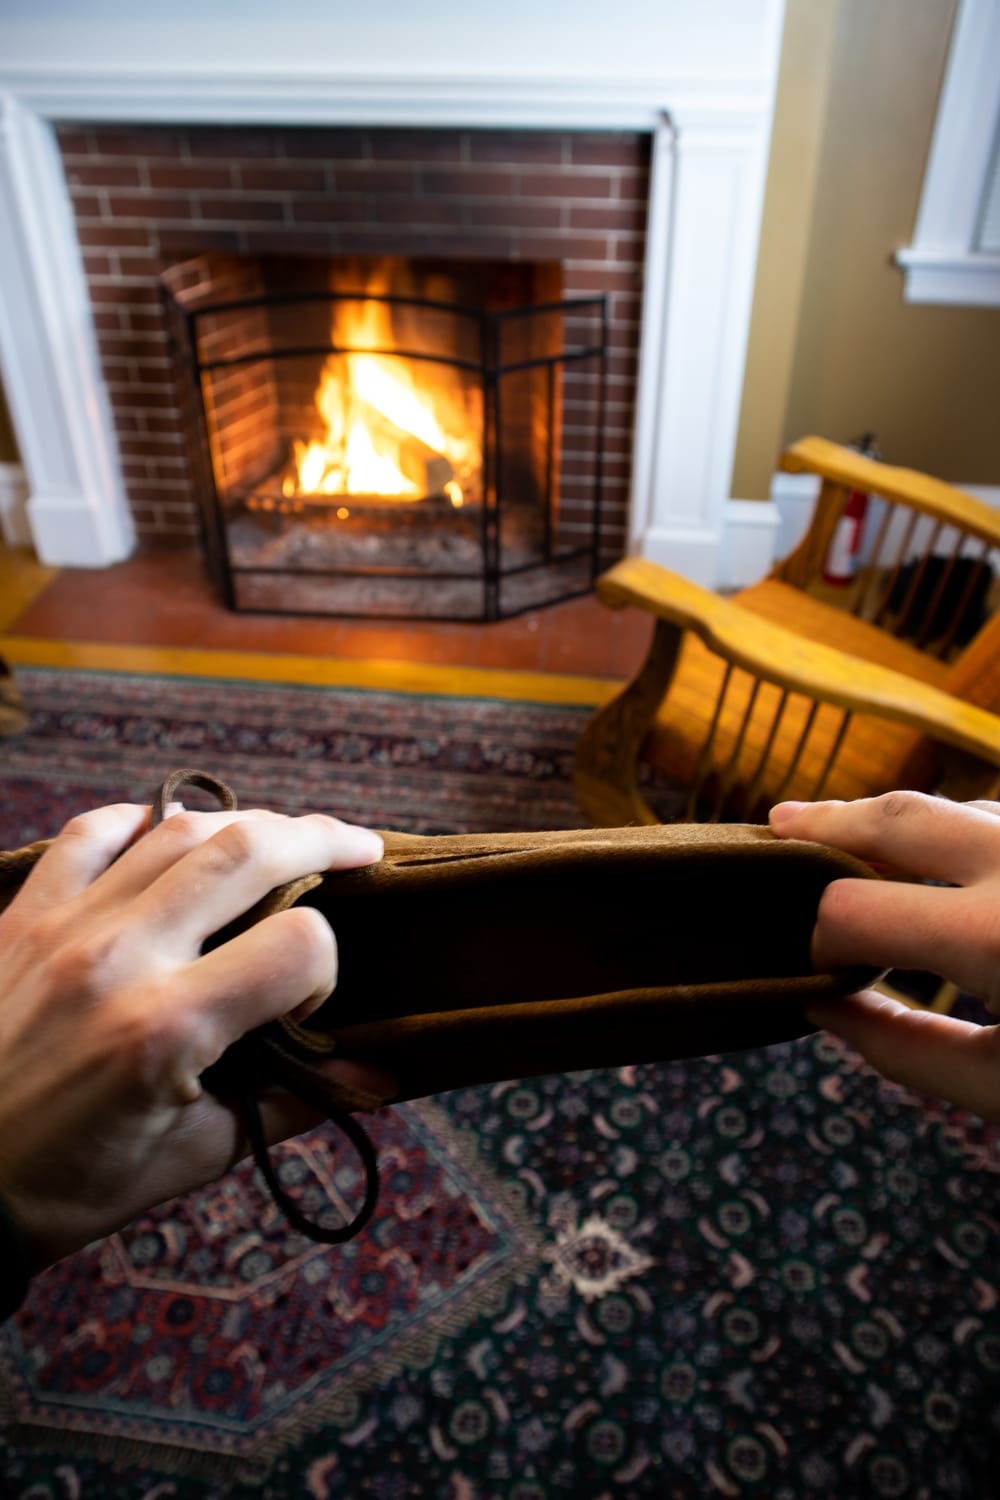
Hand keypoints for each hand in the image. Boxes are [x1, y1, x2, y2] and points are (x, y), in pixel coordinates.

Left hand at [0, 801, 389, 1268]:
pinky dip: (139, 820)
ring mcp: (65, 925)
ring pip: (178, 829)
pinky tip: (167, 829)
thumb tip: (381, 1082)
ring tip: (283, 836)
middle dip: (321, 840)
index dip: (325, 969)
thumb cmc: (69, 1185)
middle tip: (361, 847)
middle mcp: (123, 957)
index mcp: (170, 1028)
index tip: (305, 1005)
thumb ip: (290, 1106)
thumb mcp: (189, 1158)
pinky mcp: (20, 915)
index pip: (298, 947)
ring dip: (247, 823)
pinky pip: (89, 833)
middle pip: (249, 851)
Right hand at [769, 791, 999, 1120]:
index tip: (814, 964)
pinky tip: (937, 858)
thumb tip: (822, 1005)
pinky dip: (957, 829)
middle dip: (829, 822)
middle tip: (778, 825)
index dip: (818, 934)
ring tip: (851, 841)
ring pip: (956, 804)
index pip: (854, 908)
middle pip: (899, 817)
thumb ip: (908, 1050)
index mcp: (995, 935)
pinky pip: (996, 817)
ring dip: (900, 822)